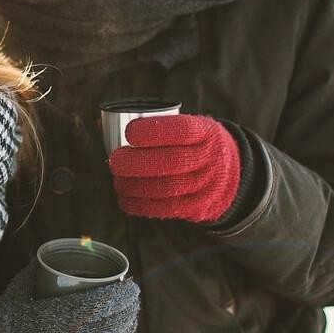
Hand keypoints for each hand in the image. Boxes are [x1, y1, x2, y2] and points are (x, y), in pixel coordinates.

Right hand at [0, 262, 139, 332]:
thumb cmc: (4, 323)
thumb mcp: (16, 293)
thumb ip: (31, 273)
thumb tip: (38, 255)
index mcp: (64, 315)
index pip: (105, 303)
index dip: (124, 295)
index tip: (131, 285)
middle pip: (114, 323)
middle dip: (129, 309)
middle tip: (133, 297)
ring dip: (126, 327)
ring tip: (130, 315)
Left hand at [108, 114, 240, 223]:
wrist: (232, 174)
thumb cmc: (196, 145)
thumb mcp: (188, 126)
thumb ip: (151, 125)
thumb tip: (100, 123)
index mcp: (205, 133)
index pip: (181, 131)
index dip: (153, 132)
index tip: (129, 133)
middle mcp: (208, 159)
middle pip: (172, 162)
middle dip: (137, 162)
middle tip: (115, 161)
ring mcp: (205, 185)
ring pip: (167, 188)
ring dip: (135, 186)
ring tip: (117, 180)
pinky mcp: (198, 208)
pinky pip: (167, 209)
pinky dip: (141, 205)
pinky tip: (125, 198)